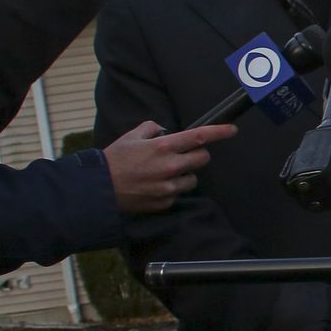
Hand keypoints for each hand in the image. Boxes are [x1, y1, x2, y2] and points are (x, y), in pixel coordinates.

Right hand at [103, 120, 237, 214]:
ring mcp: (168, 187)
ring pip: (193, 178)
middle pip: (202, 159)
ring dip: (185, 173)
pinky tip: (155, 186)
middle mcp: (169, 166)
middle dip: (197, 154)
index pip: (198, 137)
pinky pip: (178, 193)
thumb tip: (165, 131)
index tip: (232, 130)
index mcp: (162, 147)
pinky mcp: (165, 202)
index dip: (218, 132)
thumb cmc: (114, 160)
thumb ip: (152, 129)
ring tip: (164, 172)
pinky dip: (172, 188)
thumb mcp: (131, 137)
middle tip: (184, 154)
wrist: (98, 190)